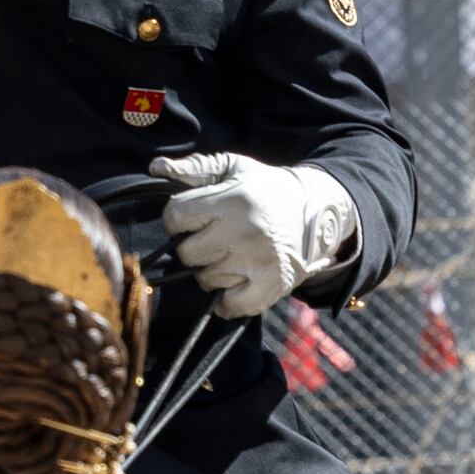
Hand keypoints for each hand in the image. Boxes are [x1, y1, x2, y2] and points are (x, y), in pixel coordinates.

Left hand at [151, 151, 355, 321]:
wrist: (318, 209)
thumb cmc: (266, 189)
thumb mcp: (234, 169)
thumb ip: (195, 168)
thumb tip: (156, 167)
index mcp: (233, 200)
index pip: (176, 216)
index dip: (178, 218)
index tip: (193, 218)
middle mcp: (244, 231)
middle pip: (187, 253)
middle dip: (194, 246)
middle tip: (213, 238)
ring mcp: (258, 261)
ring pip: (206, 279)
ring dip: (213, 270)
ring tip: (232, 254)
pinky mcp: (272, 285)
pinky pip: (231, 306)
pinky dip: (227, 301)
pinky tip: (234, 283)